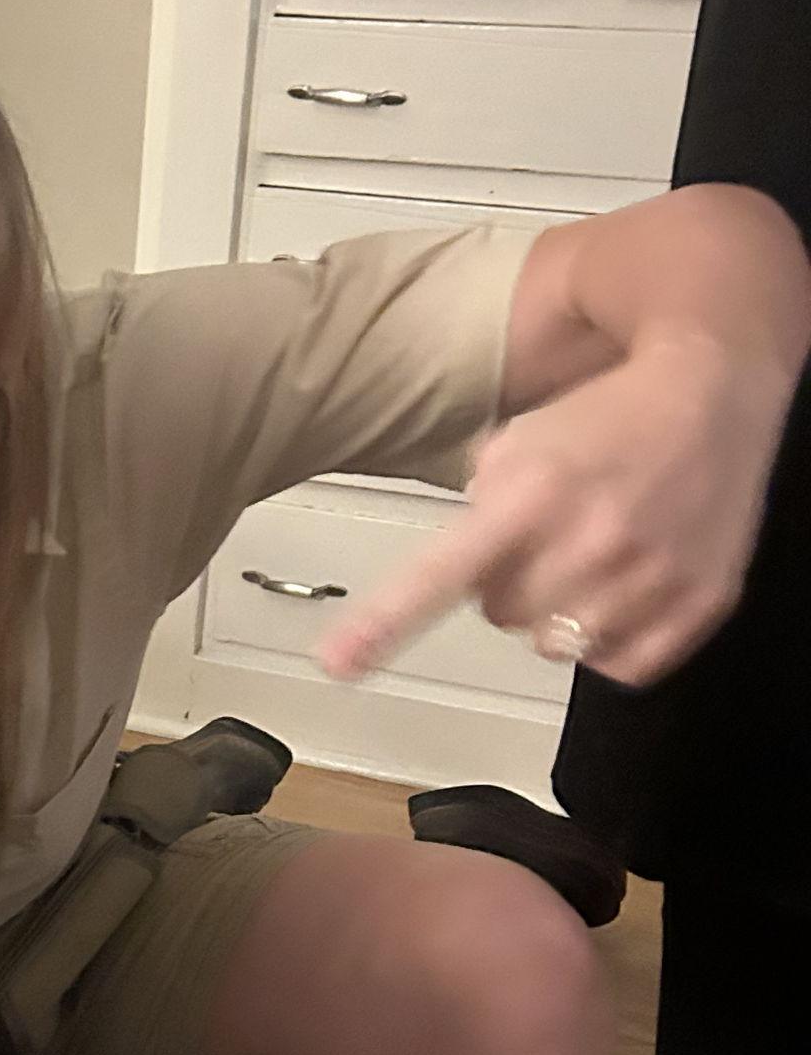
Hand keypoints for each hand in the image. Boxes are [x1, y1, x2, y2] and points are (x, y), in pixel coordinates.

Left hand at [320, 330, 792, 687]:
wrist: (717, 391)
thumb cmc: (606, 419)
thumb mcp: (518, 441)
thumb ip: (474, 507)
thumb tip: (449, 572)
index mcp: (530, 494)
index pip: (440, 573)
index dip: (383, 622)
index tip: (337, 663)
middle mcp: (587, 540)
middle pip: (496, 615)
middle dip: (511, 581)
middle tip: (550, 532)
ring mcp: (647, 579)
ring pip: (553, 644)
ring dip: (561, 609)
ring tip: (594, 550)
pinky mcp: (694, 607)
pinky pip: (616, 663)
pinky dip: (615, 633)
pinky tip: (630, 578)